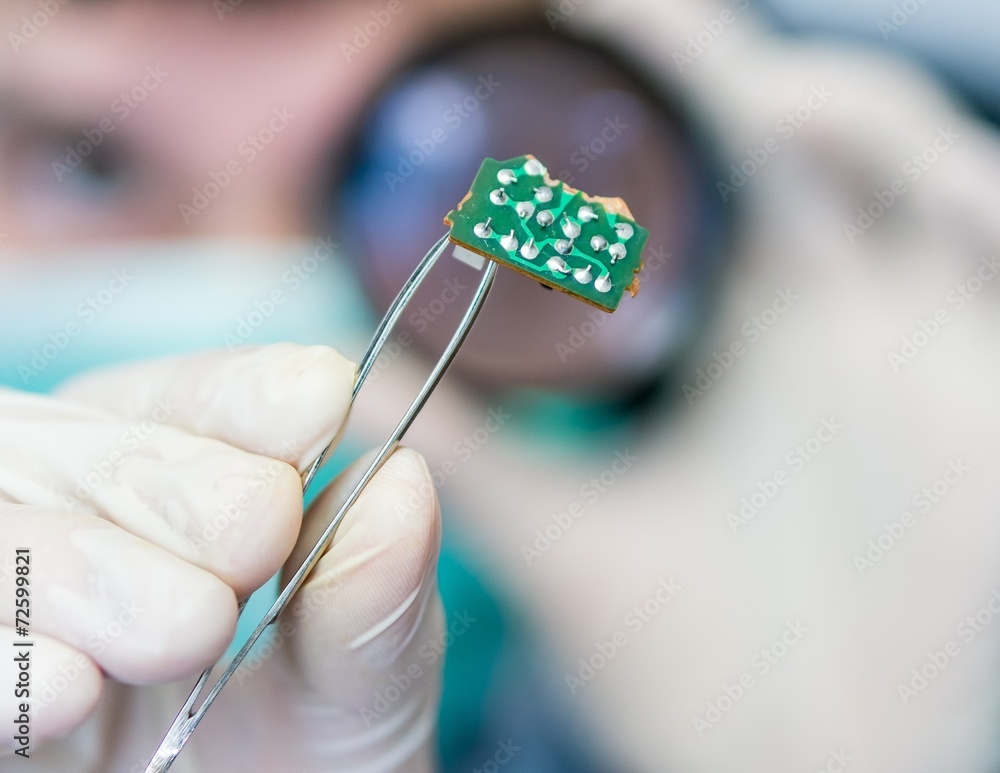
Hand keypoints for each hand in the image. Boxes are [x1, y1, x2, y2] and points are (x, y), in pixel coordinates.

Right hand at [0, 344, 442, 772]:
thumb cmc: (311, 757)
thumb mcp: (362, 681)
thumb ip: (375, 596)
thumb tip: (401, 481)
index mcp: (181, 492)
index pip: (195, 401)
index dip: (246, 395)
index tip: (318, 401)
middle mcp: (83, 526)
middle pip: (83, 447)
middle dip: (173, 479)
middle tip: (256, 535)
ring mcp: (18, 604)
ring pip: (3, 531)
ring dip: (85, 567)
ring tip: (187, 628)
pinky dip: (0, 666)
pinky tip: (68, 688)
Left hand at [352, 12, 999, 769]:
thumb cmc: (693, 670)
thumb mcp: (567, 544)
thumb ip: (474, 459)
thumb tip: (348, 386)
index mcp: (728, 350)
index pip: (685, 181)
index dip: (636, 95)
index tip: (553, 28)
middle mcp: (823, 330)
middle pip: (779, 146)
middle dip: (709, 68)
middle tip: (611, 8)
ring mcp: (912, 357)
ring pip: (897, 175)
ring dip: (828, 112)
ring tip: (739, 91)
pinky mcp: (990, 411)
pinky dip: (953, 197)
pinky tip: (862, 165)